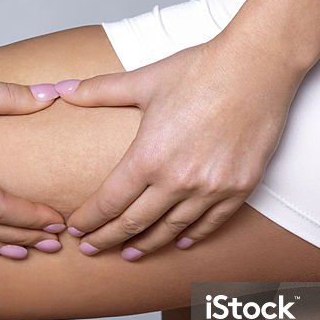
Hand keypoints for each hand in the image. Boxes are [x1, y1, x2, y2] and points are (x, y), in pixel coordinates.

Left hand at [53, 36, 305, 258]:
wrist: (258, 66)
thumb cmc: (201, 69)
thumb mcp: (145, 80)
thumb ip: (100, 91)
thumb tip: (61, 89)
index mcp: (149, 156)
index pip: (109, 202)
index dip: (90, 220)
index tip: (76, 229)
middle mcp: (178, 180)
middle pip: (134, 223)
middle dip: (108, 239)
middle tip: (91, 249)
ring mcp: (211, 188)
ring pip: (171, 229)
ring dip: (147, 244)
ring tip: (130, 253)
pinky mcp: (239, 188)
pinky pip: (211, 223)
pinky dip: (193, 235)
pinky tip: (180, 241)